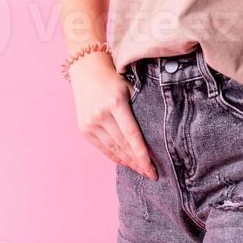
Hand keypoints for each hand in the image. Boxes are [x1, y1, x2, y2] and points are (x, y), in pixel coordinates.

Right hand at [69, 53, 157, 179]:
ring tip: (139, 170)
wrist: (86, 69)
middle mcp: (101, 114)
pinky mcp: (84, 128)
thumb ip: (140, 108)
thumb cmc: (113, 78)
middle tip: (150, 173)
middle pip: (123, 145)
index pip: (133, 135)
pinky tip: (124, 162)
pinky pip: (102, 148)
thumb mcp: (130, 88)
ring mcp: (90, 122)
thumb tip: (158, 131)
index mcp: (116, 103)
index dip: (143, 155)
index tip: (152, 170)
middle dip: (137, 162)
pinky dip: (114, 156)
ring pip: (113, 149)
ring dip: (127, 162)